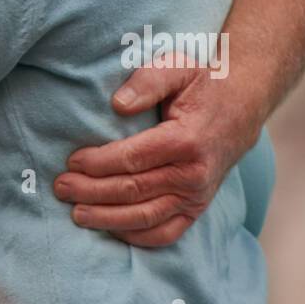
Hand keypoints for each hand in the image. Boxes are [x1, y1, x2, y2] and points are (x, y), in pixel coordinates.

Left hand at [53, 53, 257, 247]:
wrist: (243, 106)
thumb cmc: (202, 83)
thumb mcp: (177, 67)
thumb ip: (147, 81)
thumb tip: (118, 104)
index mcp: (186, 140)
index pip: (132, 159)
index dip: (98, 163)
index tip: (71, 161)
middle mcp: (194, 174)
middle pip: (133, 191)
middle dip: (92, 192)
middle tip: (61, 188)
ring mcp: (197, 196)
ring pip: (146, 217)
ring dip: (107, 219)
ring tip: (76, 214)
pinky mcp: (198, 208)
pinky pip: (166, 233)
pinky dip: (136, 236)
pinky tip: (110, 230)